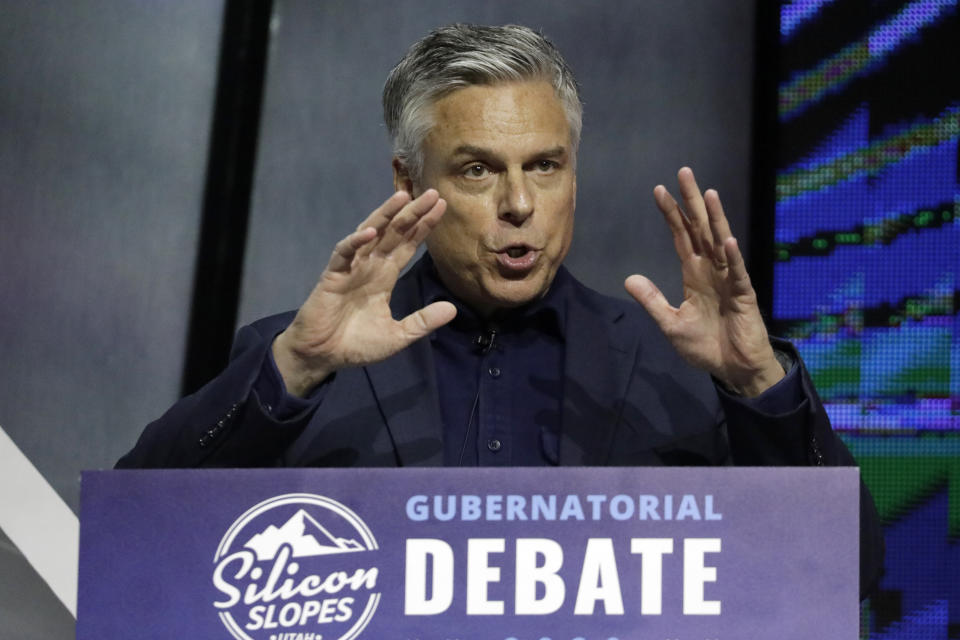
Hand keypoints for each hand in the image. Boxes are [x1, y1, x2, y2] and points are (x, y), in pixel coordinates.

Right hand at [272, 189, 456, 396]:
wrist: (322, 356)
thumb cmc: (356, 344)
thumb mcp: (397, 336)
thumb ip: (422, 322)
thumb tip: (452, 309)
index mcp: (385, 276)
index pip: (408, 245)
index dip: (423, 226)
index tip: (441, 208)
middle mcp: (370, 266)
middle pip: (394, 233)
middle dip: (413, 213)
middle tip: (433, 193)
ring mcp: (351, 268)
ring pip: (370, 233)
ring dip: (385, 215)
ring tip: (402, 197)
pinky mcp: (332, 276)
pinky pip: (344, 254)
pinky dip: (356, 241)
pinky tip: (370, 232)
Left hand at [624, 167, 783, 396]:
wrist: (732, 369)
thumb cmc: (706, 346)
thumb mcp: (671, 323)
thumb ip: (652, 300)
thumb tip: (630, 279)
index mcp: (694, 274)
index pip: (681, 236)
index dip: (671, 214)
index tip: (658, 190)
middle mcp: (712, 270)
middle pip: (700, 228)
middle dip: (692, 201)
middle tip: (684, 172)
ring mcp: (729, 279)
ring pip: (721, 242)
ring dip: (715, 219)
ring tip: (707, 193)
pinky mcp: (744, 296)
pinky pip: (737, 273)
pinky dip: (733, 257)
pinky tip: (728, 240)